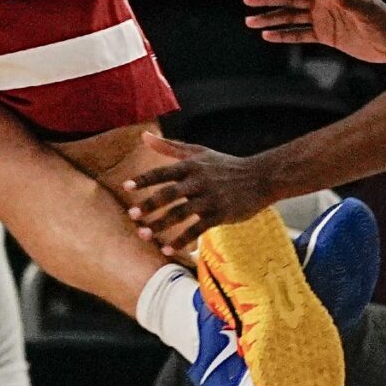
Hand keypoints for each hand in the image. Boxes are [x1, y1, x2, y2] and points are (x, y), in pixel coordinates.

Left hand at [123, 140, 279, 256]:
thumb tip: (143, 136)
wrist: (260, 178)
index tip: (126, 187)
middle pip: (169, 194)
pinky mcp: (220, 215)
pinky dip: (181, 240)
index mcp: (190, 166)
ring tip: (143, 234)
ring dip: (161, 225)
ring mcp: (209, 199)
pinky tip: (167, 249)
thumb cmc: (225, 164)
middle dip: (149, 205)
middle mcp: (198, 181)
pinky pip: (197, 229)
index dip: (144, 179)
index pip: (162, 172)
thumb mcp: (198, 152)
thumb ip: (169, 147)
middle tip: (132, 215)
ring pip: (180, 214)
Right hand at [244, 0, 385, 64]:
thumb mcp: (369, 12)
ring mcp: (324, 19)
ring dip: (271, 18)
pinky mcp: (327, 36)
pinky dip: (284, 35)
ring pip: (291, 17)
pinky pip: (300, 35)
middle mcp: (324, 4)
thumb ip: (351, 0)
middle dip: (268, 0)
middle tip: (247, 1)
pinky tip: (268, 36)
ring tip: (250, 22)